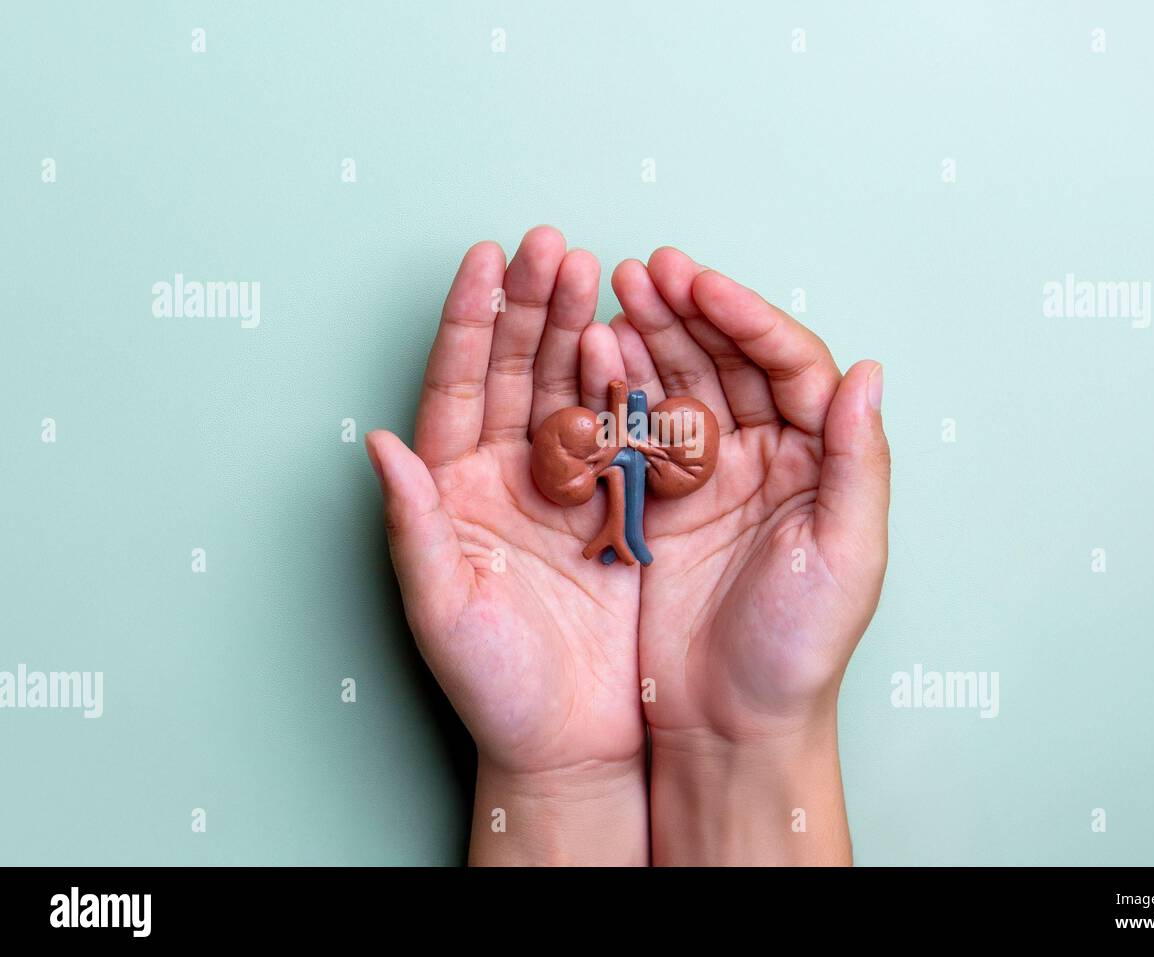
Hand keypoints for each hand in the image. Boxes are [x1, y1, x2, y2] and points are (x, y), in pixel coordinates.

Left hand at [365, 228, 647, 864]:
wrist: (572, 739)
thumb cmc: (495, 686)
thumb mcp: (445, 608)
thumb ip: (415, 525)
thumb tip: (377, 446)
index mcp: (454, 490)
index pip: (455, 385)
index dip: (468, 321)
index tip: (483, 261)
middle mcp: (506, 477)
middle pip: (513, 370)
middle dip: (530, 305)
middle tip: (551, 248)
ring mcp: (564, 486)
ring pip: (566, 388)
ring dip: (576, 329)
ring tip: (593, 274)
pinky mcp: (616, 507)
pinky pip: (619, 432)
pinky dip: (625, 386)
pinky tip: (629, 343)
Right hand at [608, 248, 889, 864]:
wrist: (730, 725)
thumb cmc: (798, 652)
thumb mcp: (844, 560)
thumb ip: (856, 463)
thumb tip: (867, 372)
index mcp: (818, 462)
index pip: (790, 366)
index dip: (747, 319)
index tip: (701, 286)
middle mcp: (768, 458)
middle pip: (732, 362)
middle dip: (690, 311)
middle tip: (646, 269)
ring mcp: (711, 478)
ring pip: (683, 385)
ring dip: (652, 336)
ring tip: (613, 294)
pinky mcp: (661, 504)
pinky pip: (640, 431)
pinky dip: (618, 391)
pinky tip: (595, 356)